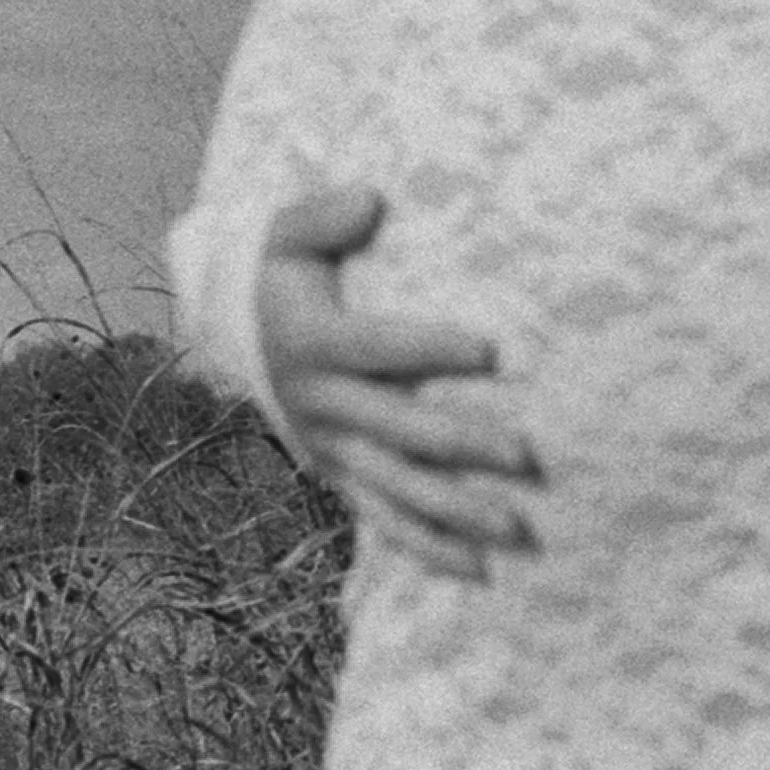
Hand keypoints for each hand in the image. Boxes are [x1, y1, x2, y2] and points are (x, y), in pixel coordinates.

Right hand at [255, 183, 543, 580]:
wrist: (241, 338)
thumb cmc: (285, 275)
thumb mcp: (286, 234)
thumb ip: (324, 215)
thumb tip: (370, 198)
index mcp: (312, 344)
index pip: (377, 348)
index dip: (431, 350)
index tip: (492, 350)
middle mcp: (321, 405)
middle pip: (399, 430)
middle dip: (463, 443)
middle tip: (527, 454)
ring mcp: (334, 451)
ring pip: (398, 489)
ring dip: (457, 510)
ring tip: (517, 526)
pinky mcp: (343, 479)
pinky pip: (386, 523)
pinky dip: (430, 550)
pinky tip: (482, 571)